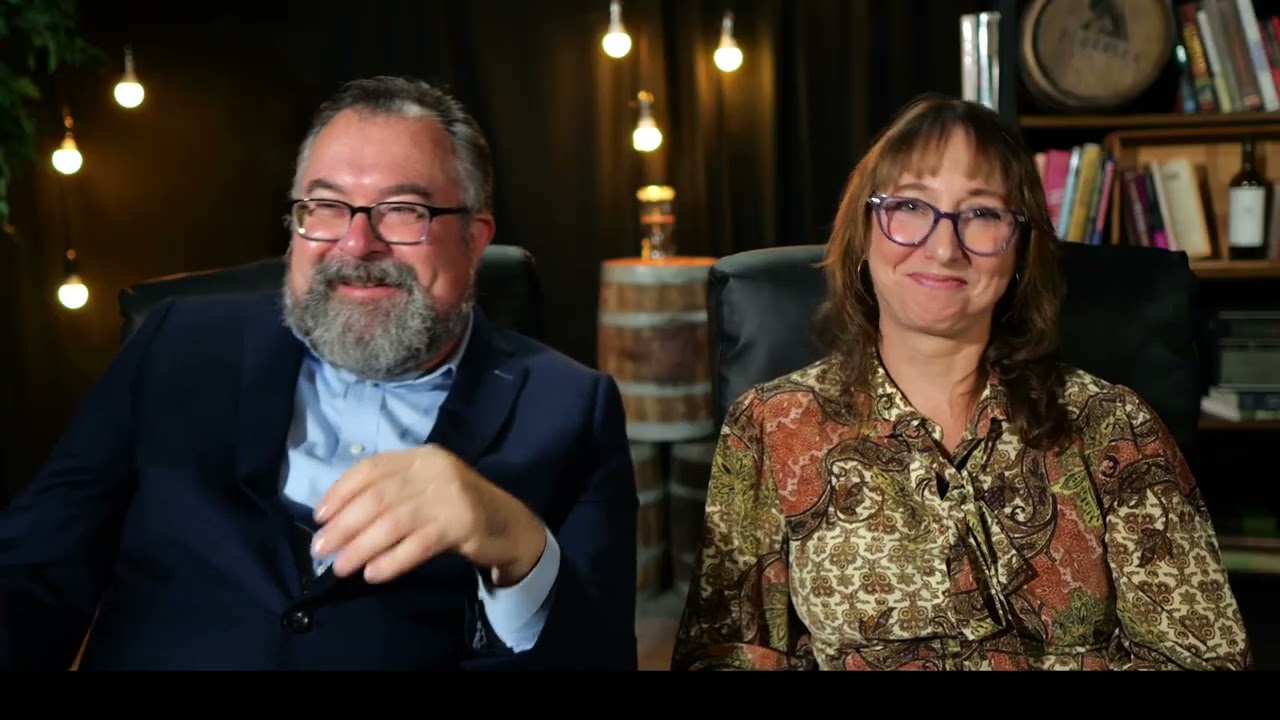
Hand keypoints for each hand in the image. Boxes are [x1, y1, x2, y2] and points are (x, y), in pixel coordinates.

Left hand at [312, 444, 547, 584]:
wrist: (509, 525)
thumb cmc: (456, 509)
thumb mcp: (425, 488)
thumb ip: (391, 493)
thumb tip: (336, 520)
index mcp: (420, 457)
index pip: (371, 467)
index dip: (340, 491)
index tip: (319, 517)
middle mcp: (434, 470)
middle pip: (378, 496)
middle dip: (344, 524)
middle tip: (321, 549)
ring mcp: (450, 496)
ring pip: (394, 521)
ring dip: (361, 546)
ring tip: (340, 567)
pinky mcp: (463, 524)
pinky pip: (418, 544)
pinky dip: (392, 560)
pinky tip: (373, 574)